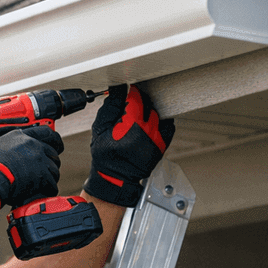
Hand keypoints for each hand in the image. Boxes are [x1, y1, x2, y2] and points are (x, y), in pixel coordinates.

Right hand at [0, 126, 62, 219]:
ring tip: (44, 184)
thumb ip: (10, 145)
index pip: (45, 132)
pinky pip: (52, 183)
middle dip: (52, 162)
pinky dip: (49, 189)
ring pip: (54, 169)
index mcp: (21, 136)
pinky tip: (44, 191)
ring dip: (50, 177)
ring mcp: (39, 159)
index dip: (53, 140)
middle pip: (52, 152)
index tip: (56, 145)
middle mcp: (32, 145)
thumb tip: (12, 151)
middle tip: (48, 169)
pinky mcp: (42, 175)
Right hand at [85, 84, 173, 205]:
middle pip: (149, 103)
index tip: (126, 91)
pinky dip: (160, 121)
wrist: (115, 177)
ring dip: (149, 111)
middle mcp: (149, 129)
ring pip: (158, 113)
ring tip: (137, 118)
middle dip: (139, 101)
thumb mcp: (99, 128)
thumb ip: (110, 107)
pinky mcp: (163, 144)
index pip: (136, 98)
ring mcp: (158, 137)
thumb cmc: (105, 155)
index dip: (130, 92)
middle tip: (129, 106)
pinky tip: (149, 124)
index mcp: (132, 124)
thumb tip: (118, 90)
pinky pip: (168, 126)